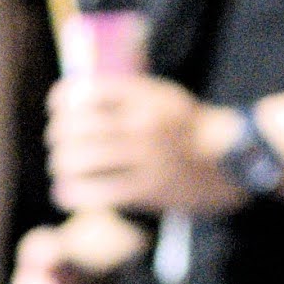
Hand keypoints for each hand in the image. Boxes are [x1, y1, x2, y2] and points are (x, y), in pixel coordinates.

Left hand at [47, 71, 243, 214]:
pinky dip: (73, 193)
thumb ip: (124, 93)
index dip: (63, 99)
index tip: (56, 108)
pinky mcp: (147, 189)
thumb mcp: (162, 95)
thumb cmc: (185, 126)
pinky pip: (98, 192)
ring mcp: (145, 158)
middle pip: (78, 126)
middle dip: (58, 135)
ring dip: (62, 163)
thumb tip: (75, 97)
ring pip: (82, 159)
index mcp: (146, 96)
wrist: (227, 159)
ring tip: (60, 165)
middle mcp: (143, 124)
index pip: (89, 91)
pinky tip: (64, 193)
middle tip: (56, 141)